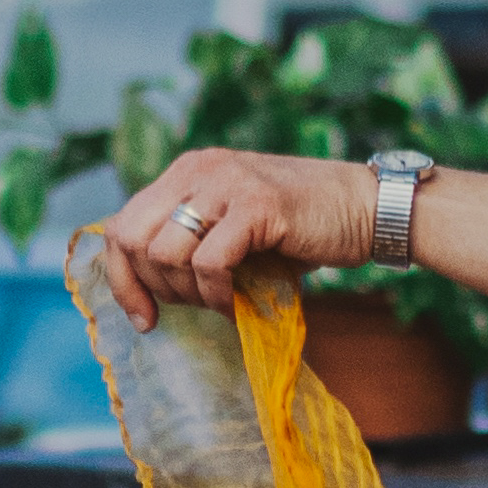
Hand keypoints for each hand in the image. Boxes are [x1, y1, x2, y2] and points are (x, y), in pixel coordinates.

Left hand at [91, 148, 380, 329]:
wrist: (365, 209)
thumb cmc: (300, 228)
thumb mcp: (232, 227)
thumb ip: (192, 240)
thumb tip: (146, 286)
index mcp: (187, 171)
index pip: (122, 226)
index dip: (124, 279)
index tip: (143, 318)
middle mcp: (199, 169)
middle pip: (134, 239)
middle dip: (155, 287)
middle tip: (193, 305)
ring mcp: (226, 183)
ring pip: (166, 252)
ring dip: (188, 292)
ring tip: (220, 299)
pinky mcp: (256, 205)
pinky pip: (208, 263)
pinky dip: (216, 294)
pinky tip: (235, 303)